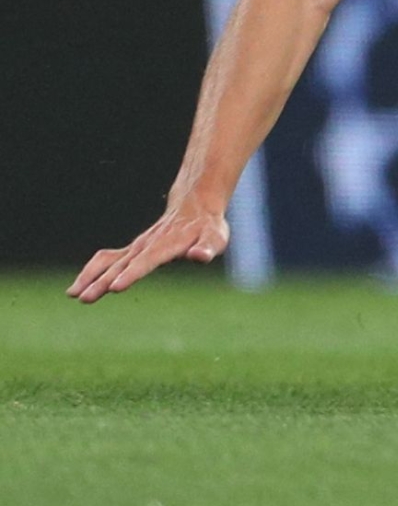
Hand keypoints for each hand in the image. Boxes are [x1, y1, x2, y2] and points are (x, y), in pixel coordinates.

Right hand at [69, 200, 231, 302]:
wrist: (194, 207)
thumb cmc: (207, 227)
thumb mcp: (215, 237)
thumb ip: (207, 248)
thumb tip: (200, 256)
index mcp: (167, 245)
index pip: (147, 261)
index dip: (132, 273)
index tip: (116, 286)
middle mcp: (147, 245)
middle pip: (122, 265)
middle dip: (103, 282)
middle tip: (86, 298)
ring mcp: (136, 247)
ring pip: (109, 262)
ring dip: (90, 277)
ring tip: (73, 294)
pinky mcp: (131, 250)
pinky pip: (106, 259)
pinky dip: (91, 271)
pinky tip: (76, 288)